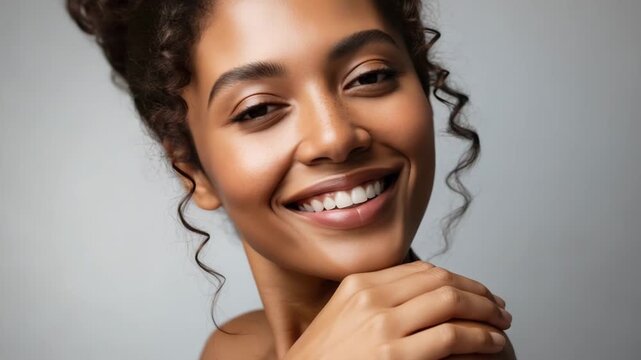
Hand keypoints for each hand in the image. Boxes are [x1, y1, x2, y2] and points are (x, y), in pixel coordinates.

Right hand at [284, 261, 511, 359]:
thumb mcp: (342, 317)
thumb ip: (375, 301)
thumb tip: (421, 297)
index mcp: (359, 284)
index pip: (422, 270)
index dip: (456, 278)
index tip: (474, 289)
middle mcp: (372, 298)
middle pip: (440, 281)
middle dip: (477, 292)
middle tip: (496, 305)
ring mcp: (382, 327)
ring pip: (451, 304)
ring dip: (485, 312)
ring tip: (500, 323)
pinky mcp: (395, 357)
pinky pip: (451, 337)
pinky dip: (479, 337)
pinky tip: (491, 342)